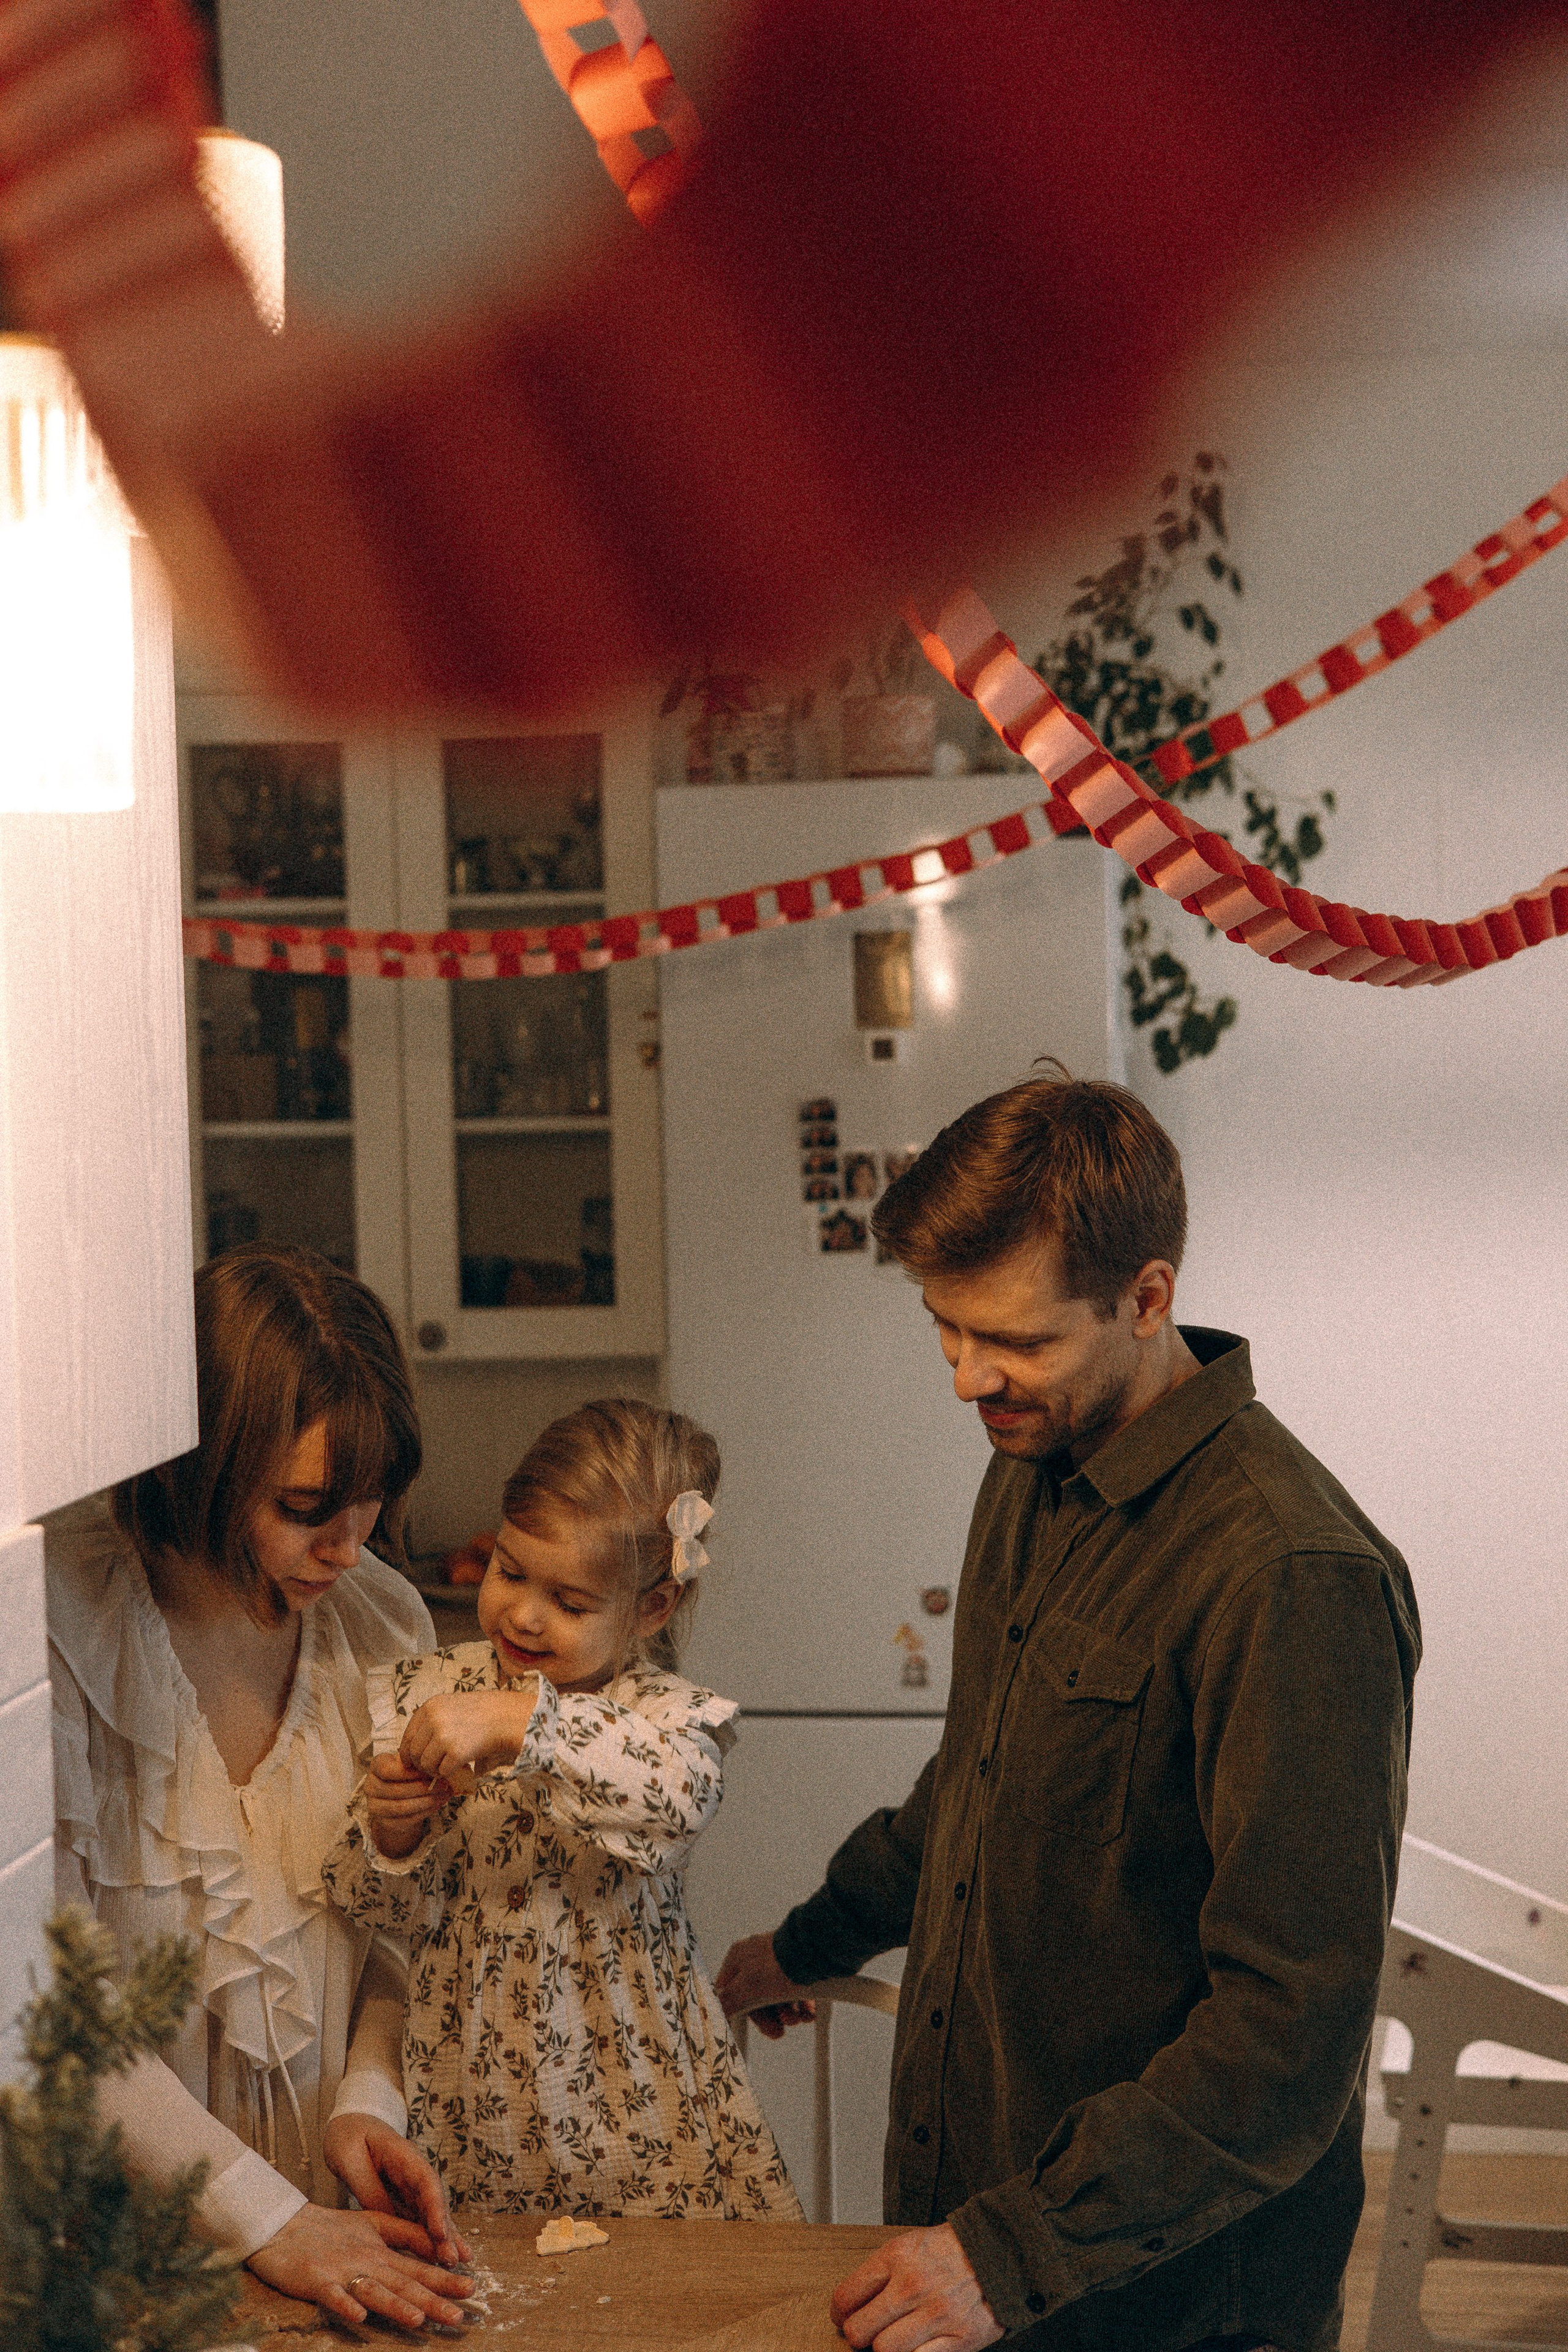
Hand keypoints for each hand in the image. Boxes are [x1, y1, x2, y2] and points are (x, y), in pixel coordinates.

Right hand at [245, 2199, 473, 2332]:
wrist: (283, 2226)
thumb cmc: (329, 2230)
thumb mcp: (371, 2225)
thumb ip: (403, 2234)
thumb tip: (437, 2246)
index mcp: (380, 2251)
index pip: (417, 2268)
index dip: (444, 2279)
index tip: (472, 2289)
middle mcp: (366, 2261)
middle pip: (403, 2283)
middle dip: (432, 2299)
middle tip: (459, 2315)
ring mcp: (341, 2271)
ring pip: (373, 2290)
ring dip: (395, 2305)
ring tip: (418, 2319)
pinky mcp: (316, 2280)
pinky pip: (332, 2295)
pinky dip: (345, 2305)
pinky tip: (359, 2318)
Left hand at [321, 2113, 469, 2270]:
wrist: (349, 2124)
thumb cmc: (348, 2137)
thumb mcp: (350, 2159)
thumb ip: (369, 2189)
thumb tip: (388, 2221)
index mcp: (402, 2154)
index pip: (425, 2181)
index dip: (435, 2208)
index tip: (440, 2234)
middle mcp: (413, 2170)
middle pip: (434, 2201)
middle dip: (445, 2230)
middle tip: (454, 2260)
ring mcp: (410, 2184)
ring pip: (431, 2212)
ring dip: (444, 2237)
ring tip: (458, 2263)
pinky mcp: (403, 2197)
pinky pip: (418, 2218)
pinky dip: (430, 2236)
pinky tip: (441, 2255)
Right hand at [364, 1750, 449, 1856]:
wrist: (399, 1796)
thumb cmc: (408, 1773)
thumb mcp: (410, 1762)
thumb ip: (418, 1762)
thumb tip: (438, 1767)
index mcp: (376, 1766)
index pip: (387, 1770)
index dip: (409, 1772)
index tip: (430, 1770)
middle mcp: (370, 1786)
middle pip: (396, 1790)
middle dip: (424, 1788)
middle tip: (444, 1784)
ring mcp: (374, 1806)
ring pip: (401, 1807)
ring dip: (427, 1802)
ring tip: (444, 1795)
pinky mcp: (384, 1822)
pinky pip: (405, 1819)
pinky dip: (425, 1812)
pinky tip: (437, 1804)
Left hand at [400, 1685, 535, 1784]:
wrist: (506, 1717)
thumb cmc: (481, 1713)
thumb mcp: (451, 1707)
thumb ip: (431, 1723)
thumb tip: (410, 1752)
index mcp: (430, 1707)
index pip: (407, 1736)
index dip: (409, 1752)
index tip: (414, 1761)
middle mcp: (433, 1719)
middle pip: (414, 1752)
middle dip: (422, 1764)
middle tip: (435, 1767)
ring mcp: (443, 1735)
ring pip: (426, 1764)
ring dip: (436, 1769)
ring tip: (449, 1765)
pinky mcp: (456, 1752)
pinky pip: (442, 1771)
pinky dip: (449, 1773)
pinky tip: (460, 1765)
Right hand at [713, 1931, 815, 2040]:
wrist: (814, 1952)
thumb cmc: (776, 1966)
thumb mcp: (746, 1988)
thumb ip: (727, 2003)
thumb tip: (711, 2014)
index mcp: (738, 1958)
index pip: (729, 1991)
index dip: (736, 2012)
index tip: (741, 2032)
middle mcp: (757, 1959)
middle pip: (756, 1998)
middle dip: (768, 2019)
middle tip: (778, 2031)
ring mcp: (779, 1963)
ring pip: (778, 1998)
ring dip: (787, 2016)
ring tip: (796, 2019)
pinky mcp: (800, 1969)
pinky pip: (797, 1993)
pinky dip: (801, 2008)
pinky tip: (807, 2015)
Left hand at [831, 2225, 1002, 2351]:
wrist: (1001, 2251)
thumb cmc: (953, 2249)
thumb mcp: (911, 2244)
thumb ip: (882, 2271)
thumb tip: (853, 2303)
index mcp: (897, 2256)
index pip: (846, 2295)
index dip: (839, 2312)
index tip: (842, 2316)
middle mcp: (913, 2285)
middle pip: (860, 2329)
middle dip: (856, 2336)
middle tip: (864, 2333)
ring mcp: (936, 2314)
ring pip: (885, 2350)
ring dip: (884, 2348)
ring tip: (890, 2340)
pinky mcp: (959, 2338)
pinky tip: (914, 2347)